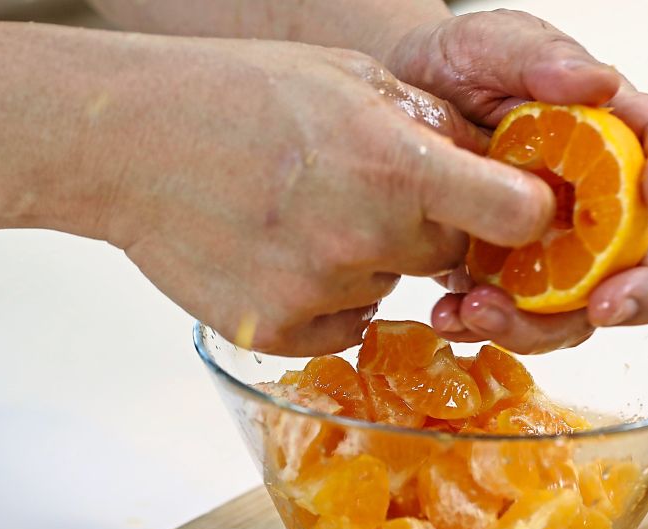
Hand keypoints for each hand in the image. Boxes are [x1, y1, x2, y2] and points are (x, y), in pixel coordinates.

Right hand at [89, 39, 554, 355]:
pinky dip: (327, 297)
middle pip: (449, 253)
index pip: (517, 214)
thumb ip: (429, 123)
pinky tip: (282, 249)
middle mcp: (365, 237)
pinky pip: (344, 324)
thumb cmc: (229, 95)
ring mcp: (320, 292)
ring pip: (391, 285)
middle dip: (428, 225)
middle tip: (368, 188)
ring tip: (305, 210)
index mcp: (394, 163)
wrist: (125, 140)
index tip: (512, 208)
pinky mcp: (281, 332)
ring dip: (370, 258)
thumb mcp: (347, 77)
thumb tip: (489, 161)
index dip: (522, 211)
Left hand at [385, 10, 647, 353]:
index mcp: (609, 132)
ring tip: (483, 312)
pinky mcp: (507, 277)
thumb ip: (542, 55)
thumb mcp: (492, 43)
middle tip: (604, 307)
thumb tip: (597, 82)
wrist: (395, 102)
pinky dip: (487, 327)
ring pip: (581, 308)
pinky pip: (517, 320)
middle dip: (639, 292)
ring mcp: (554, 246)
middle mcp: (594, 199)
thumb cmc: (456, 66)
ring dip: (542, 327)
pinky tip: (451, 316)